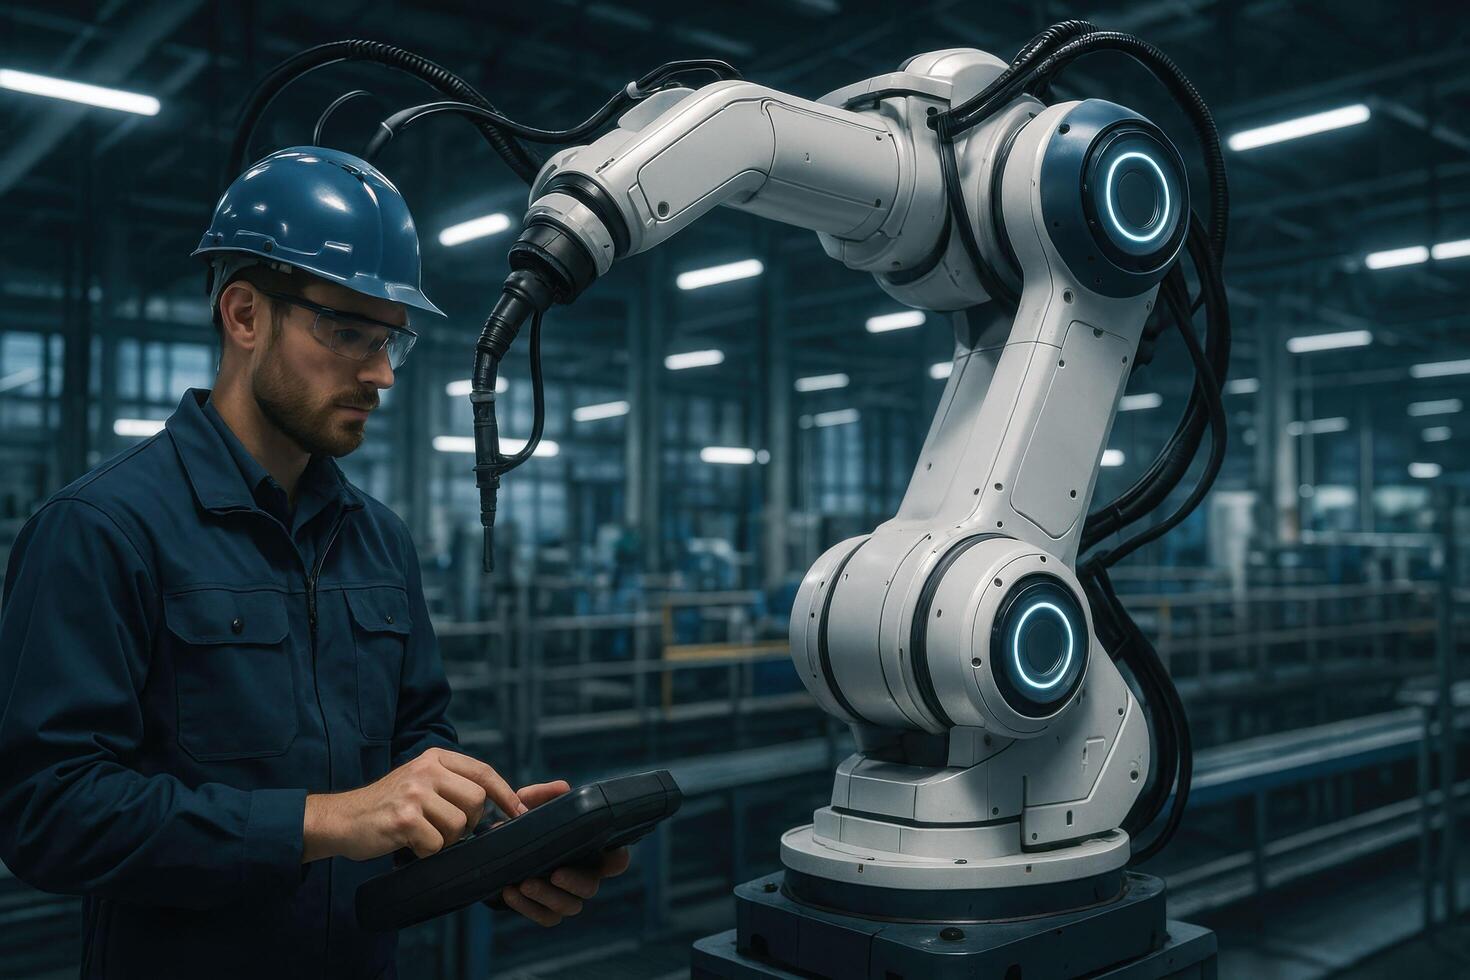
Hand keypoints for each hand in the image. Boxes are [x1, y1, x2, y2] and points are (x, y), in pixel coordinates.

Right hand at [303, 747, 524, 862]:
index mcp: (435, 758)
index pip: (483, 772)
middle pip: (476, 801)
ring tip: (423, 835)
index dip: (506, 794)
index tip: (520, 812)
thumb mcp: (421, 781)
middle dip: (469, 823)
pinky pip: (436, 844)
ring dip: (445, 840)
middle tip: (447, 829)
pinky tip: (410, 844)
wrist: (342, 818)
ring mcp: (414, 793)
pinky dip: (426, 852)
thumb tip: (498, 804)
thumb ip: (452, 784)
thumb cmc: (388, 805)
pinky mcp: (404, 818)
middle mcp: (426, 770)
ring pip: (458, 825)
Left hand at [498, 779, 632, 926]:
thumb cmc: (530, 822)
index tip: (605, 855)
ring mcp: (566, 896)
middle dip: (575, 882)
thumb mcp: (535, 804)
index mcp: (591, 851)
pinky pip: (546, 918)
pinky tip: (509, 891)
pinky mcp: (546, 910)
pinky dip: (527, 908)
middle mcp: (583, 876)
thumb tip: (561, 789)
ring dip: (548, 897)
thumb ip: (546, 793)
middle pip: (591, 888)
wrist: (501, 847)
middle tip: (555, 873)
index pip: (617, 861)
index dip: (618, 861)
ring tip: (524, 883)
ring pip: (569, 907)